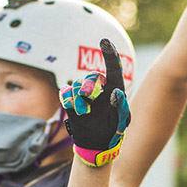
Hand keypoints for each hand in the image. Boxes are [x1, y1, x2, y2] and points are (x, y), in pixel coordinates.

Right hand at [60, 38, 130, 166]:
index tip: (105, 41)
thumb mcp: (120, 122)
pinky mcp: (71, 102)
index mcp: (114, 89)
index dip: (109, 54)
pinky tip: (76, 110)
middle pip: (92, 76)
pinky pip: (65, 93)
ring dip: (80, 99)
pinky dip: (68, 100)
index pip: (113, 68)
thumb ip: (120, 107)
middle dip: (90, 86)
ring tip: (85, 113)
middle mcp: (99, 89)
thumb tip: (116, 92)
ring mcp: (83, 95)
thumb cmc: (112, 132)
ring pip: (77, 85)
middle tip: (90, 99)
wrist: (95, 145)